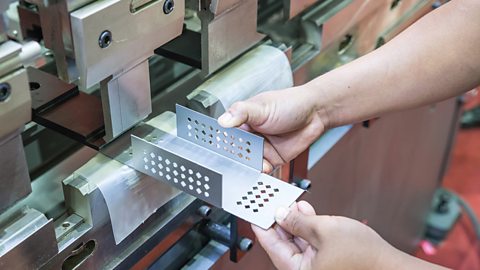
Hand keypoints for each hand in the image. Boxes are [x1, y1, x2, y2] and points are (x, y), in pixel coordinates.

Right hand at [218, 87, 325, 172]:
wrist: (315, 113)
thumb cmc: (290, 103)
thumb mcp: (262, 106)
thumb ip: (242, 112)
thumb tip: (223, 120)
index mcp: (243, 119)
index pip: (226, 132)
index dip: (221, 141)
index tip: (218, 147)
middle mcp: (250, 135)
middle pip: (235, 150)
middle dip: (233, 157)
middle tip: (233, 159)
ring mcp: (261, 148)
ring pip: (247, 161)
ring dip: (246, 166)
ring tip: (247, 166)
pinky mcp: (272, 159)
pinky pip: (262, 169)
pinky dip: (260, 172)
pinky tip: (261, 169)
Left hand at [251, 201, 439, 269]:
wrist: (391, 266)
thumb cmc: (363, 256)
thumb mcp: (324, 229)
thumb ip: (298, 220)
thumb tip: (281, 214)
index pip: (270, 244)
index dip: (262, 223)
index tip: (254, 209)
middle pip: (282, 242)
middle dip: (278, 219)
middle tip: (272, 200)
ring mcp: (317, 266)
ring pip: (297, 241)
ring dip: (294, 220)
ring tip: (289, 202)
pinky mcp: (328, 261)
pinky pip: (311, 243)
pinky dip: (307, 226)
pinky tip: (306, 210)